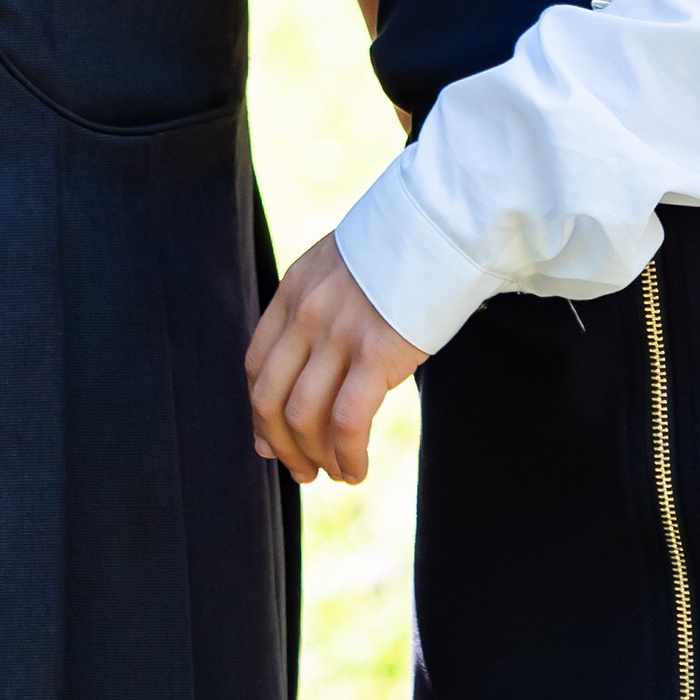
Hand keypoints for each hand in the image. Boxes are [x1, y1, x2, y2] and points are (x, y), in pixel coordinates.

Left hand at [246, 234, 424, 485]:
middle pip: (270, 398)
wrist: (442, 226)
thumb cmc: (402, 252)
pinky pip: (346, 422)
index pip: (256, 366)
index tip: (272, 442)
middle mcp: (305, 314)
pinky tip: (357, 469)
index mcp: (293, 291)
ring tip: (338, 473)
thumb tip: (301, 378)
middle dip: (282, 446)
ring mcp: (337, 334)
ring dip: (316, 457)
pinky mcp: (376, 354)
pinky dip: (346, 456)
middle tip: (303, 472)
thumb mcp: (340, 270)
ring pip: (303, 416)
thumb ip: (316, 314)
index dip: (260, 414)